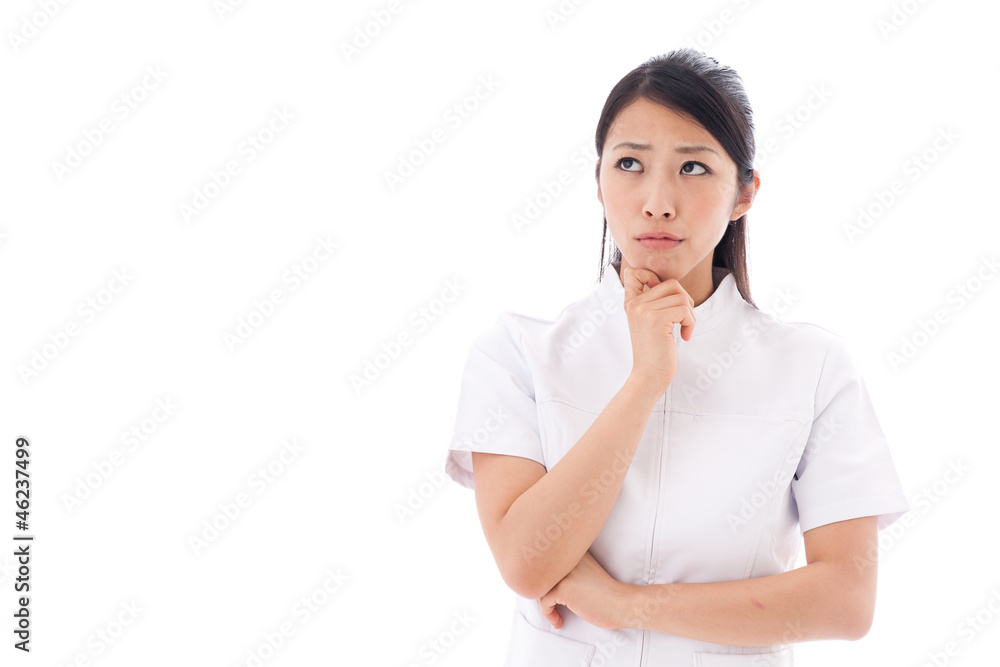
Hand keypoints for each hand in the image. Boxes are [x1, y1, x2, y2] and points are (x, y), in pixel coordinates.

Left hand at [536, 550, 627, 629]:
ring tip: (555, 614)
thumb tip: (543, 578)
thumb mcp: (584, 572)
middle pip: (538, 573)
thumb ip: (567, 568)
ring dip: (544, 604)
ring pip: (538, 587)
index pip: (544, 560)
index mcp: (572, 551)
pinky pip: (543, 602)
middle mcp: (565, 558)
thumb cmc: (605, 593)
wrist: (622, 604)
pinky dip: (548, 614)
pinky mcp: (562, 589)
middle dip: (541, 591)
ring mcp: (563, 573)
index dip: (543, 579)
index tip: (549, 594)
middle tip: (550, 605)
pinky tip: (559, 621)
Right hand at [619, 257, 695, 393]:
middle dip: (685, 301)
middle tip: (683, 320)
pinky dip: (691, 323)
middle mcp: (634, 304)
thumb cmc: (654, 351)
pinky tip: (684, 336)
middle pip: (672, 284)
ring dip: (690, 315)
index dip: (653, 277)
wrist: (649, 376)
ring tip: (684, 329)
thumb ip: (653, 302)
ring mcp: (644, 310)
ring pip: (682, 297)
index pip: (634, 272)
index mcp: (630, 303)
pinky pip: (685, 310)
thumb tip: (673, 285)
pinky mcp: (656, 320)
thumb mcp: (648, 322)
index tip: (665, 301)